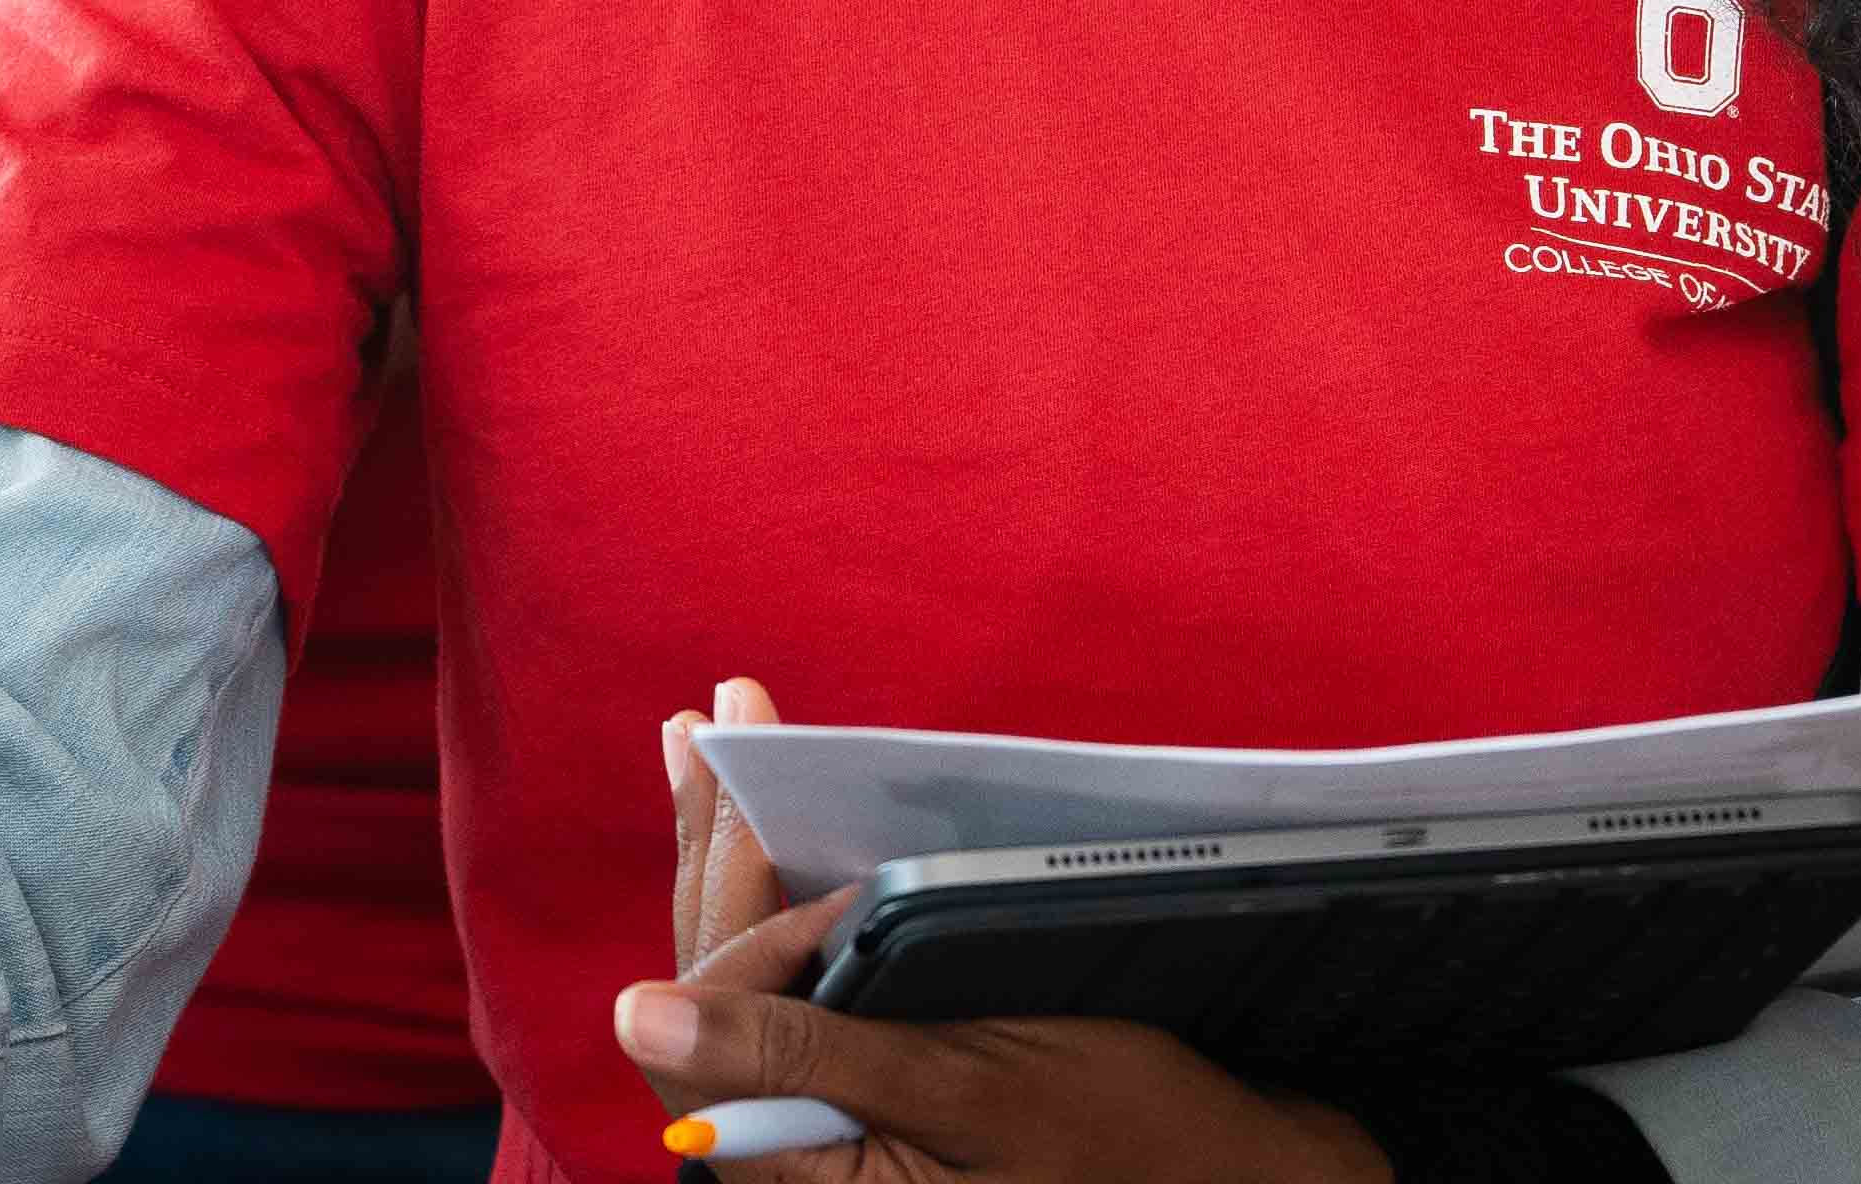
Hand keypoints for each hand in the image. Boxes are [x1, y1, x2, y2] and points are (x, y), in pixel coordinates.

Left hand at [630, 674, 1388, 1183]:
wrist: (1227, 1174)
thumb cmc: (1121, 1136)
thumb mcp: (965, 1087)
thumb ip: (799, 1055)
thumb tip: (633, 1017)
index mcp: (804, 1171)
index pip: (715, 1028)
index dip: (739, 915)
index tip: (771, 803)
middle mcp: (796, 1151)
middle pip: (713, 992)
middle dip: (712, 849)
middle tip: (700, 722)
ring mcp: (829, 1120)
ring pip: (743, 983)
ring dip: (728, 859)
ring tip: (704, 745)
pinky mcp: (867, 1091)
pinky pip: (794, 994)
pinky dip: (774, 900)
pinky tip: (762, 830)